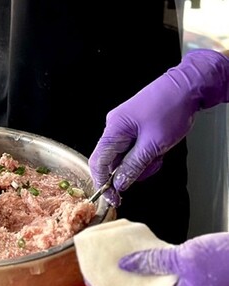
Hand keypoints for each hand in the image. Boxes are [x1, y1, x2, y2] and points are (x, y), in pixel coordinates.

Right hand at [89, 49, 228, 205]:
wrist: (187, 87)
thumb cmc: (171, 109)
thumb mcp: (154, 145)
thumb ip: (133, 166)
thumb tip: (119, 184)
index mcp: (113, 129)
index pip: (98, 162)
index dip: (103, 183)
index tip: (114, 198)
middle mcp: (114, 126)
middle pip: (111, 160)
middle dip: (130, 170)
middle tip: (151, 168)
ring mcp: (123, 125)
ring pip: (124, 155)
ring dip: (141, 162)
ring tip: (159, 154)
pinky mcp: (133, 124)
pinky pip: (132, 146)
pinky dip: (145, 153)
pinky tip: (159, 148)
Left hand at [117, 233, 228, 285]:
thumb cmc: (226, 264)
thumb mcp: (184, 259)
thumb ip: (153, 261)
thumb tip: (124, 264)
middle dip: (127, 283)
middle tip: (107, 269)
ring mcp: (190, 284)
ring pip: (158, 279)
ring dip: (140, 269)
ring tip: (120, 255)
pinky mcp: (196, 271)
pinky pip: (170, 268)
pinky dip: (155, 259)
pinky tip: (145, 247)